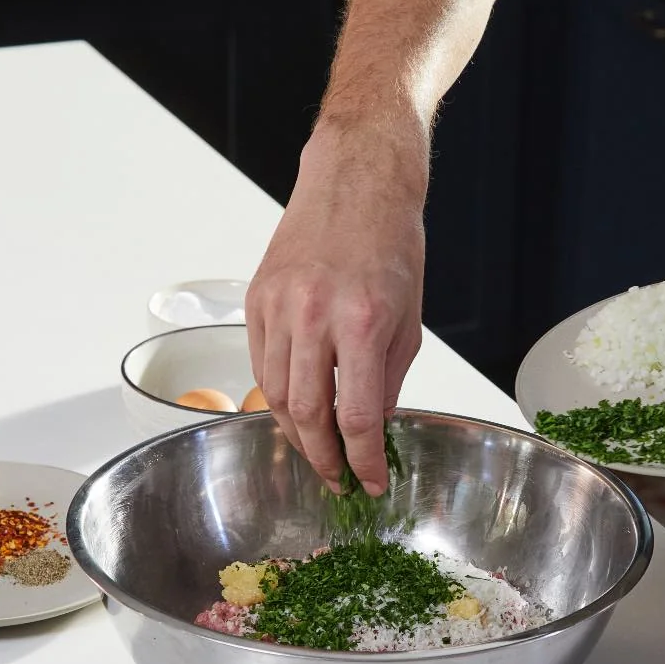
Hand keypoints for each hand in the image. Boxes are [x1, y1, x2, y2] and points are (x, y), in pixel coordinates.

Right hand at [246, 128, 426, 493]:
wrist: (355, 182)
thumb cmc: (389, 243)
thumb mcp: (408, 318)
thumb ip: (387, 378)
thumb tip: (370, 427)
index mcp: (362, 322)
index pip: (356, 416)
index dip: (362, 460)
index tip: (369, 481)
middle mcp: (314, 315)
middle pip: (307, 414)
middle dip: (323, 458)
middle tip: (337, 478)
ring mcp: (278, 306)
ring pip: (275, 395)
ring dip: (295, 434)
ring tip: (316, 451)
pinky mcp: (257, 298)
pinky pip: (260, 364)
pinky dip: (276, 395)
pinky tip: (295, 409)